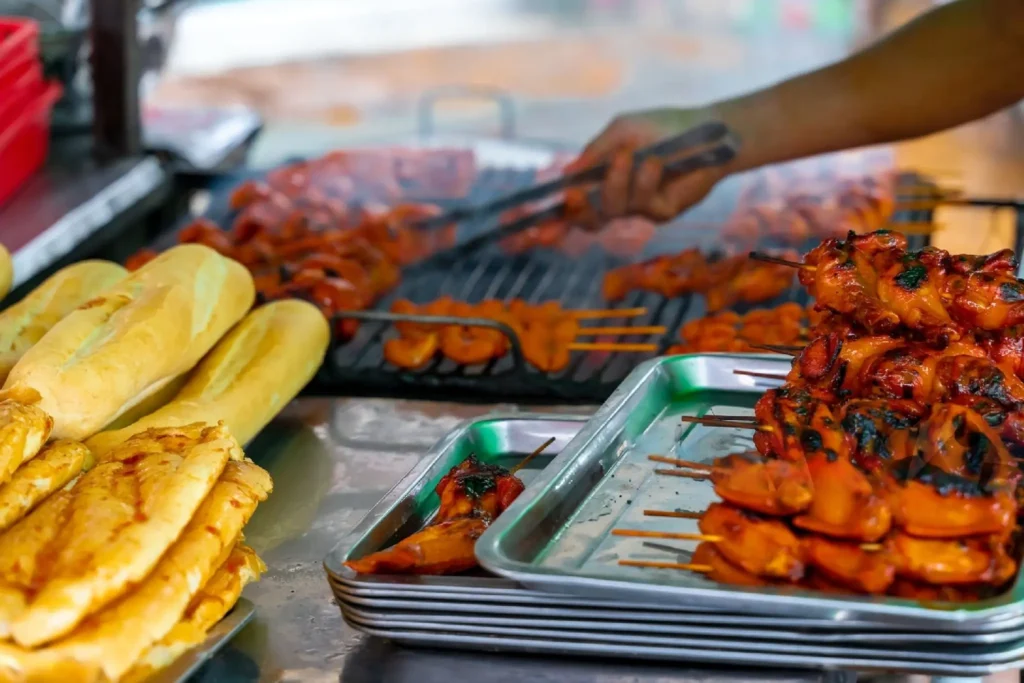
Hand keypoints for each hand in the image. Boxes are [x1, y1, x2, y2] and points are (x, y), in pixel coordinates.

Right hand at [570, 108, 729, 224]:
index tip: (534, 229)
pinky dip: (644, 181)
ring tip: (628, 157)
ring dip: (615, 183)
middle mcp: (618, 198)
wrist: (706, 130)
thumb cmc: (661, 127)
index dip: (554, 221)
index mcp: (602, 181)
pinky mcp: (662, 212)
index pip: (574, 207)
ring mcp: (639, 208)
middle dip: (577, 211)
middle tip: (573, 195)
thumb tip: (566, 174)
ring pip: (613, 209)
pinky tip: (653, 163)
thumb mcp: (621, 131)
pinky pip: (643, 204)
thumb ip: (594, 153)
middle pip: (588, 220)